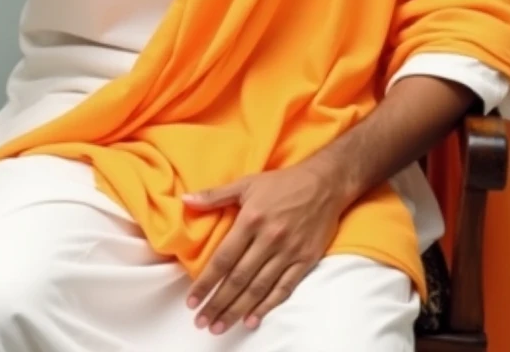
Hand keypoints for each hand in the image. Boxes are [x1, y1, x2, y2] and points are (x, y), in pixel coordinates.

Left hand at [182, 164, 343, 335]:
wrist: (324, 183)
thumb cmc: (282, 183)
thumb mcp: (246, 183)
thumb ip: (215, 195)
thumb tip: (185, 200)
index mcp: (251, 219)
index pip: (224, 258)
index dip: (206, 282)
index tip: (192, 300)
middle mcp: (269, 238)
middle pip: (239, 279)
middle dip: (218, 303)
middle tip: (202, 322)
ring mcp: (288, 251)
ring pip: (259, 288)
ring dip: (237, 310)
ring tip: (220, 326)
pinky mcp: (305, 260)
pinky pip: (284, 288)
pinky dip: (267, 306)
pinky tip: (252, 319)